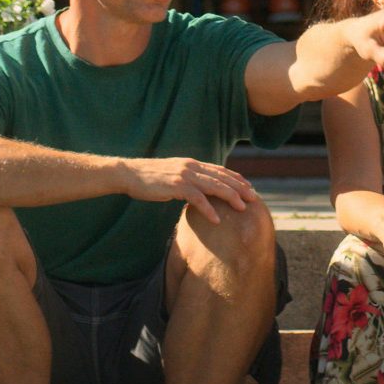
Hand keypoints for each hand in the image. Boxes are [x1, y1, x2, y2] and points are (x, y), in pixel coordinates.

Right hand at [122, 157, 258, 221]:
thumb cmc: (150, 178)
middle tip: (254, 198)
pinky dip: (209, 209)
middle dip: (240, 187)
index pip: (220, 170)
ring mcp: (184, 175)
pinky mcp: (176, 186)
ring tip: (242, 208)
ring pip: (214, 186)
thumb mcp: (173, 175)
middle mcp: (191, 167)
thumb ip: (188, 178)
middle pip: (222, 177)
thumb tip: (199, 189)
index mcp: (192, 164)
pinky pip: (197, 198)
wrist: (129, 174)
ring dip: (230, 197)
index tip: (249, 186)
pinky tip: (217, 220)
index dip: (236, 178)